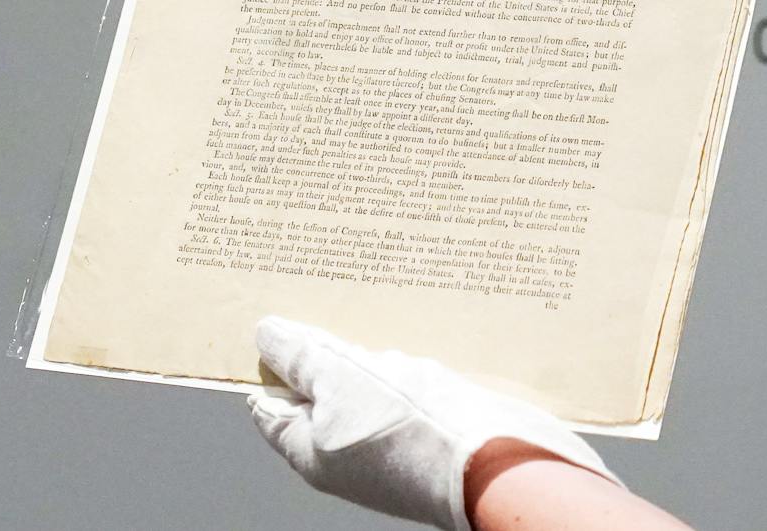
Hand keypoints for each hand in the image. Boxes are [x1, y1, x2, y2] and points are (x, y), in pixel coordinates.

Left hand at [247, 316, 622, 530]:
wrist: (499, 461)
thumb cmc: (414, 432)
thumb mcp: (343, 381)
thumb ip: (303, 358)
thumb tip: (268, 337)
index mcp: (312, 452)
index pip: (272, 406)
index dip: (271, 364)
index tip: (276, 322)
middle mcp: (348, 456)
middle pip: (324, 394)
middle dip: (328, 352)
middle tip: (332, 304)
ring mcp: (391, 448)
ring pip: (371, 389)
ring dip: (377, 355)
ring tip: (385, 318)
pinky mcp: (431, 437)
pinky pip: (410, 393)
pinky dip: (411, 368)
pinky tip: (422, 343)